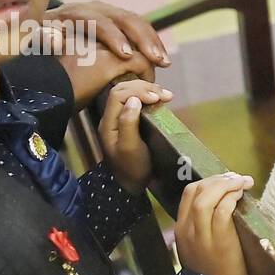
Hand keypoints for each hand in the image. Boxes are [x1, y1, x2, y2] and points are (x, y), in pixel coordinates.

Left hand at [43, 0, 169, 108]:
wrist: (46, 28)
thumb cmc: (42, 40)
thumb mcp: (37, 38)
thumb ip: (43, 39)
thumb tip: (53, 40)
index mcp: (75, 13)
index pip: (98, 21)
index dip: (114, 37)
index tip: (127, 55)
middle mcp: (95, 8)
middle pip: (124, 18)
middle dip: (142, 39)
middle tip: (156, 59)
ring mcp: (110, 12)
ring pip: (136, 22)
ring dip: (152, 41)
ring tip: (164, 62)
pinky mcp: (119, 20)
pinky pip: (140, 27)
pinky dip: (152, 42)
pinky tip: (161, 57)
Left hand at [99, 79, 172, 194]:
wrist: (131, 185)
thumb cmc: (132, 168)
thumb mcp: (129, 147)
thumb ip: (128, 123)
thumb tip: (134, 100)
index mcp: (108, 123)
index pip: (118, 95)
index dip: (138, 91)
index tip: (157, 98)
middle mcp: (112, 117)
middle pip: (123, 90)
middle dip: (144, 88)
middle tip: (165, 94)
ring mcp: (120, 119)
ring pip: (130, 94)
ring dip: (148, 91)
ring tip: (166, 95)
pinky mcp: (130, 122)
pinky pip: (136, 102)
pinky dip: (149, 98)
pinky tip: (160, 100)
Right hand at [175, 173, 255, 274]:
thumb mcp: (199, 251)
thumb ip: (203, 231)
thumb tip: (222, 208)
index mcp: (182, 230)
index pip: (188, 194)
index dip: (208, 182)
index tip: (225, 181)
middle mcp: (188, 230)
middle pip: (197, 191)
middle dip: (218, 179)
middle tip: (236, 178)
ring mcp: (202, 236)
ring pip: (207, 197)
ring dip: (226, 184)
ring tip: (242, 182)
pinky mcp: (219, 242)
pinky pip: (222, 211)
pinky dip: (231, 198)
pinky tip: (241, 195)